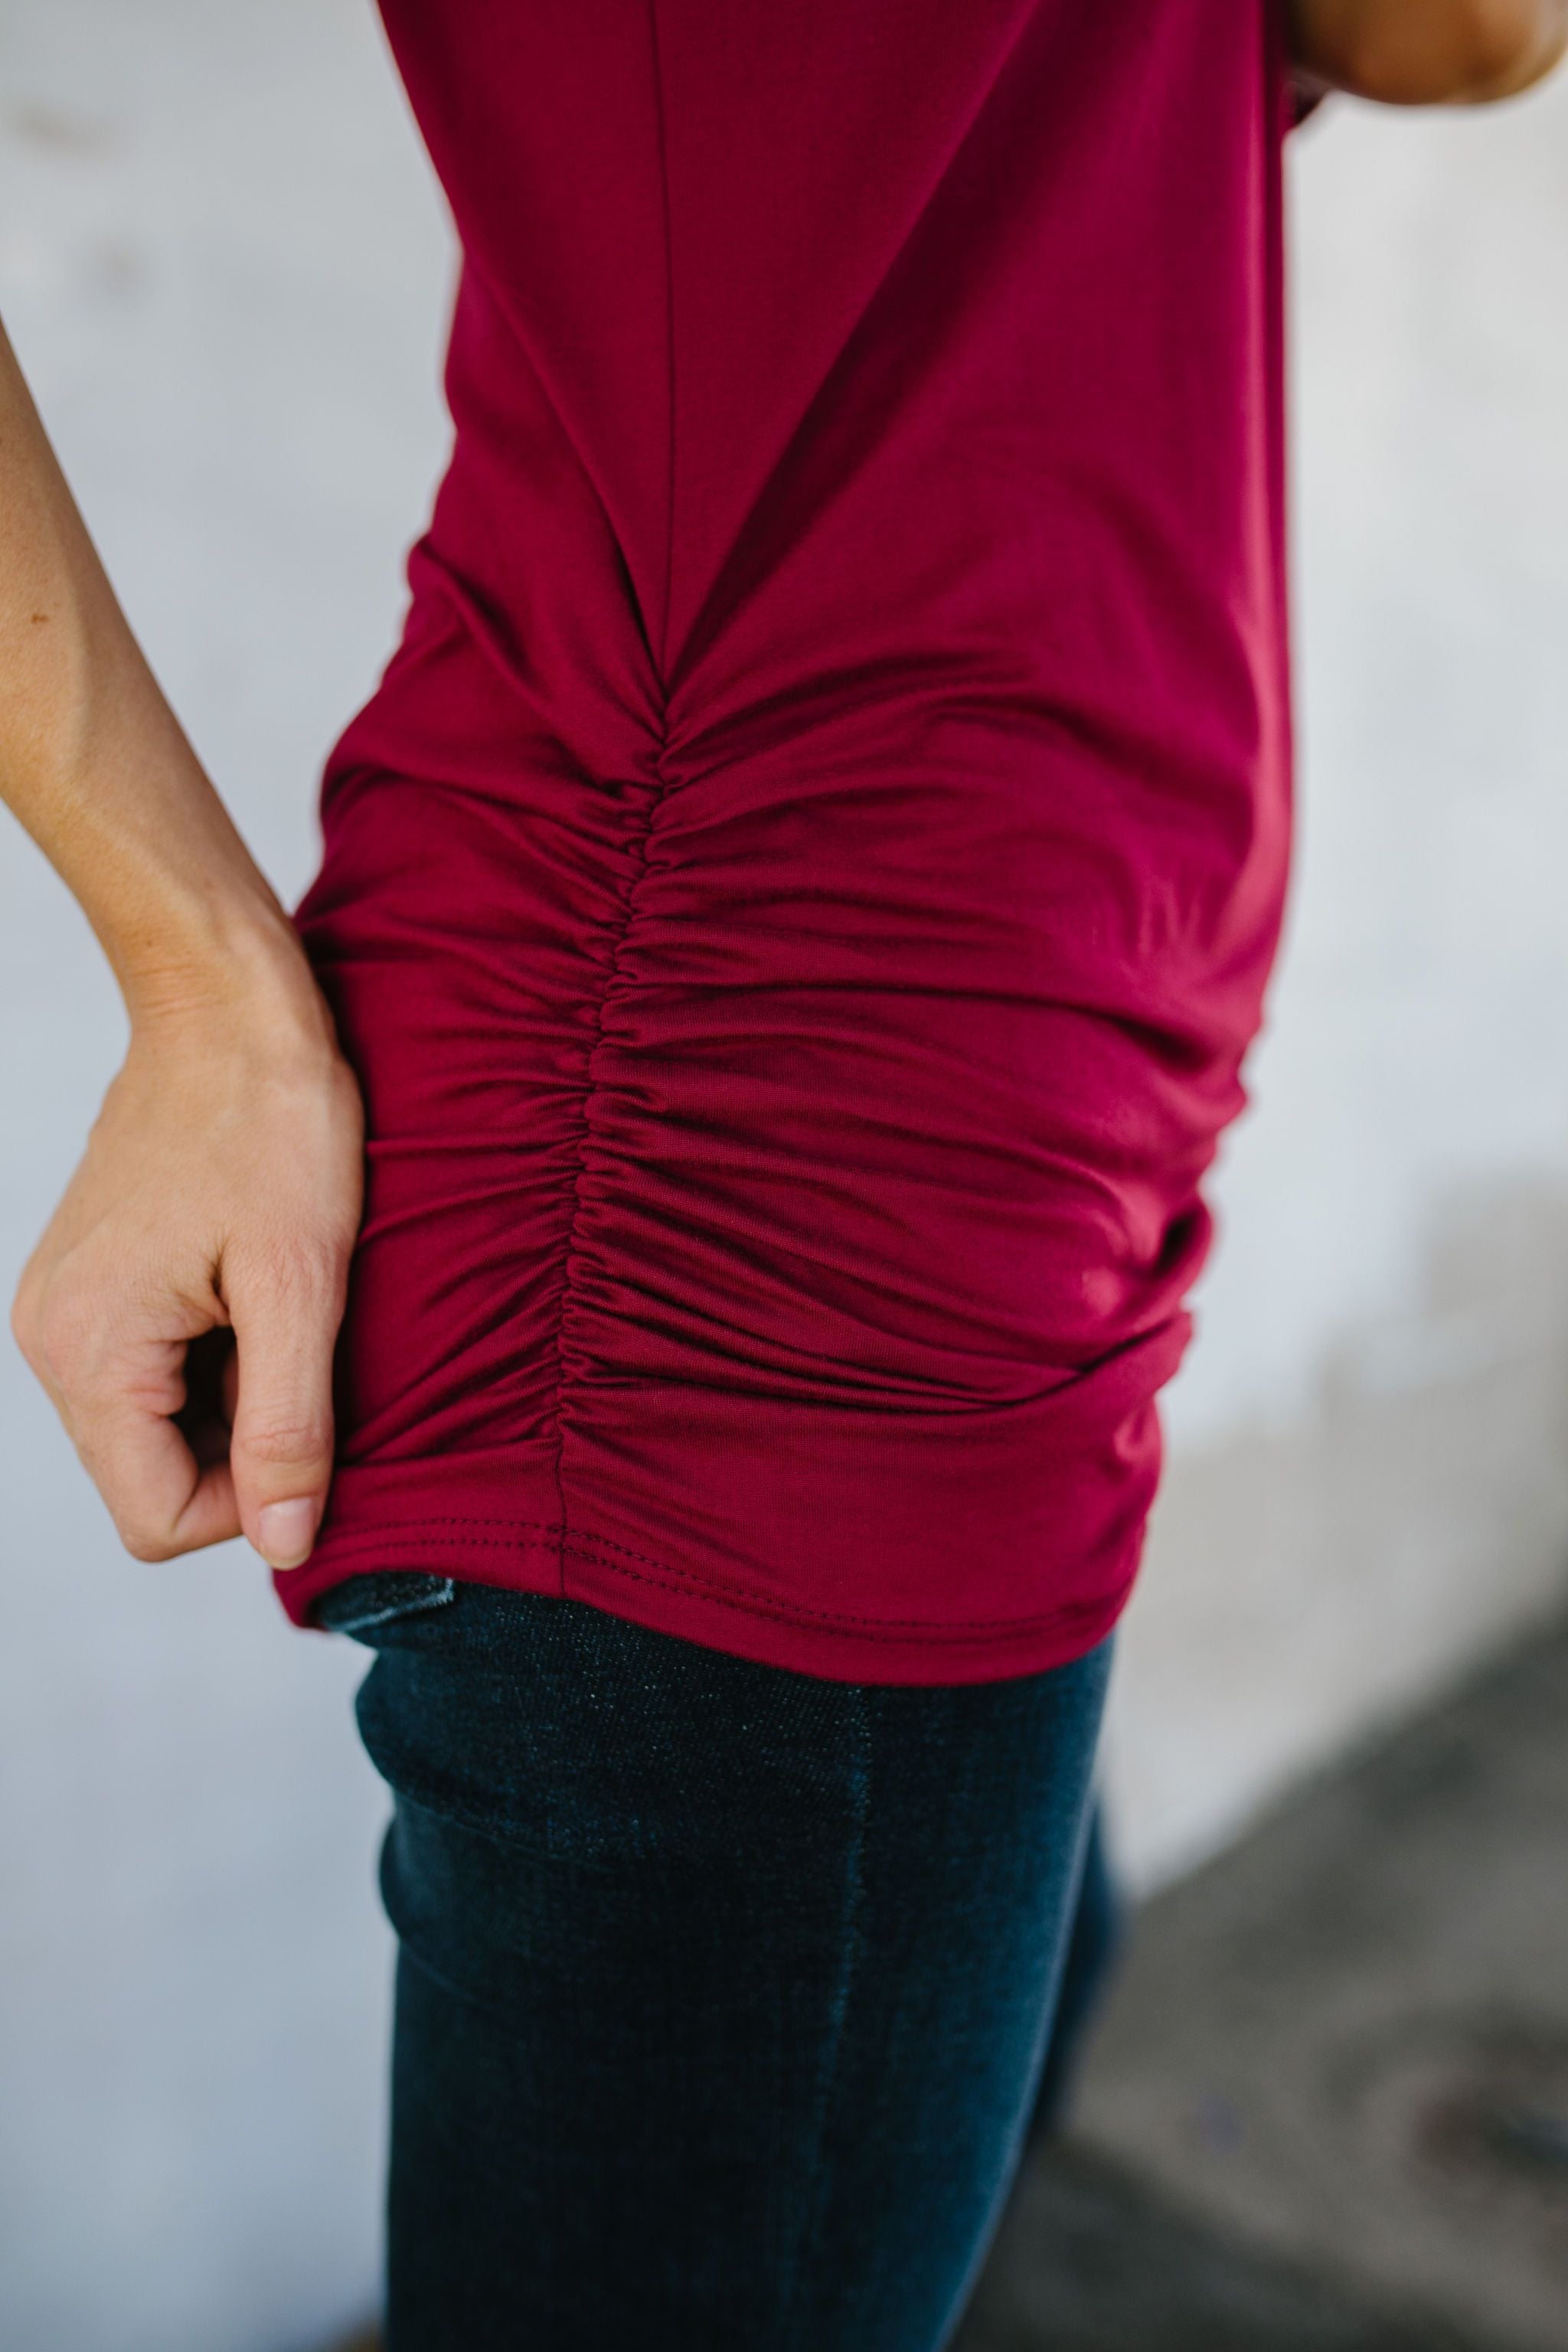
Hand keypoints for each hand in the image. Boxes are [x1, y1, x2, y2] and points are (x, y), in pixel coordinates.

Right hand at [10, 957, 363, 1570]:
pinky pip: (159, 1370)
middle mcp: (55, 1342)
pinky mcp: (96, 1282)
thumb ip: (288, 1425)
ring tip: (284, 1309)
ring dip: (239, 1397)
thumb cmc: (272, 1123)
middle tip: (308, 1352)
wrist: (226, 1002)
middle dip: (246, 1447)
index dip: (252, 1504)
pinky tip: (260, 1287)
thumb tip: (283, 1544)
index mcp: (91, 1353)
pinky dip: (221, 1355)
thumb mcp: (301, 1282)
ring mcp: (68, 1309)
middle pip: (154, 1480)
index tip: (313, 1424)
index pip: (157, 1520)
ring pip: (162, 1427)